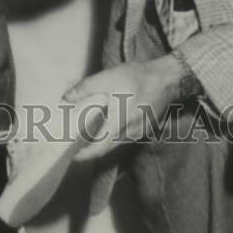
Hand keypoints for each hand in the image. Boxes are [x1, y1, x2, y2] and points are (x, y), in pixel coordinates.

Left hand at [63, 56, 179, 161]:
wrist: (167, 78)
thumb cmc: (137, 77)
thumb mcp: (108, 78)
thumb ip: (85, 88)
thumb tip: (65, 97)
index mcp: (119, 124)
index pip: (98, 148)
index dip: (84, 155)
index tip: (70, 155)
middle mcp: (130, 134)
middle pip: (106, 148)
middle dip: (90, 150)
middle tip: (74, 146)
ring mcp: (139, 133)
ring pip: (116, 144)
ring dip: (102, 143)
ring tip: (86, 136)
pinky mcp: (145, 129)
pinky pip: (125, 138)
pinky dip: (113, 136)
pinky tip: (106, 127)